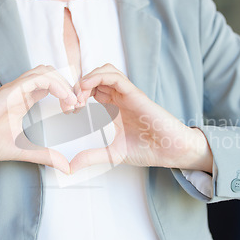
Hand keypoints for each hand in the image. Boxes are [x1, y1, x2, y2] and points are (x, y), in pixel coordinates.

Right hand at [0, 65, 76, 173]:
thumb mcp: (25, 150)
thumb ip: (45, 156)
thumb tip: (66, 167)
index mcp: (24, 99)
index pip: (50, 84)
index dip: (66, 92)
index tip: (75, 110)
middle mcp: (20, 90)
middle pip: (50, 73)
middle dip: (68, 85)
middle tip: (76, 105)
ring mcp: (14, 89)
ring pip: (45, 71)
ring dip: (63, 83)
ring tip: (71, 102)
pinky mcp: (9, 91)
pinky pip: (36, 79)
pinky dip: (54, 84)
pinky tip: (63, 99)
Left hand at [70, 64, 212, 172]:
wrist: (171, 150)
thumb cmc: (148, 149)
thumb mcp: (112, 154)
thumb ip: (91, 157)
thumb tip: (70, 167)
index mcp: (114, 107)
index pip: (91, 90)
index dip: (76, 95)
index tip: (69, 111)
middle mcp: (120, 97)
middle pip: (95, 78)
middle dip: (78, 87)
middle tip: (70, 104)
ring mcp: (127, 94)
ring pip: (104, 71)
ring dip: (87, 79)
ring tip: (78, 96)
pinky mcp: (135, 93)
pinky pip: (115, 76)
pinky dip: (97, 77)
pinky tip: (86, 87)